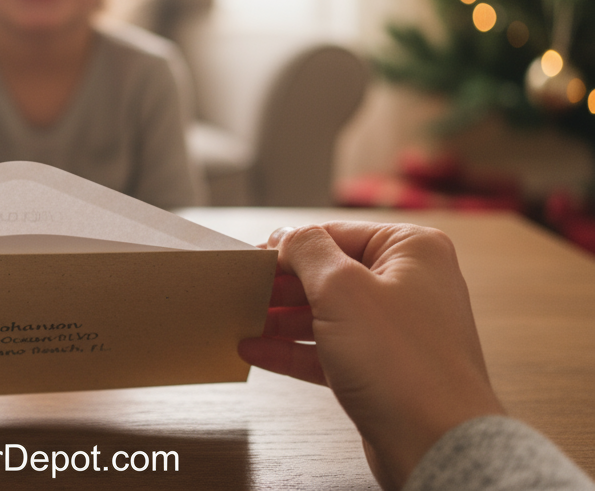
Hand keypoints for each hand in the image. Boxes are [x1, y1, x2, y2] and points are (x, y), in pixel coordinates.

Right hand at [237, 222, 504, 490]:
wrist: (435, 445)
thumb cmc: (403, 365)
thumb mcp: (341, 288)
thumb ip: (306, 250)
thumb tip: (287, 235)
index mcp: (412, 251)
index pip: (335, 234)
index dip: (289, 246)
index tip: (253, 258)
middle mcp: (410, 285)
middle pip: (329, 275)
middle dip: (282, 286)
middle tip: (243, 291)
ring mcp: (397, 330)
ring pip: (326, 314)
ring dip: (282, 319)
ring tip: (243, 321)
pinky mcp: (383, 370)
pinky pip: (329, 350)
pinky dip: (293, 350)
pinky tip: (256, 351)